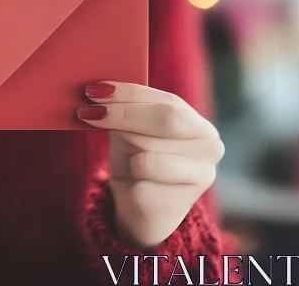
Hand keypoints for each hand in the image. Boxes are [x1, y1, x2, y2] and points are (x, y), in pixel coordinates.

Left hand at [78, 82, 223, 247]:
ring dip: (124, 147)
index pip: (167, 101)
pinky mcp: (178, 200)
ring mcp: (201, 176)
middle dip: (123, 114)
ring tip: (122, 153)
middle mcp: (210, 148)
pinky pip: (139, 177)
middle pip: (165, 119)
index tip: (95, 89)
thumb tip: (99, 89)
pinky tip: (131, 180)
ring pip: (148, 149)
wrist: (142, 210)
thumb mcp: (132, 131)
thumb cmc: (136, 162)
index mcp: (200, 125)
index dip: (130, 93)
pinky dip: (126, 175)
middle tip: (88, 111)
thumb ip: (127, 111)